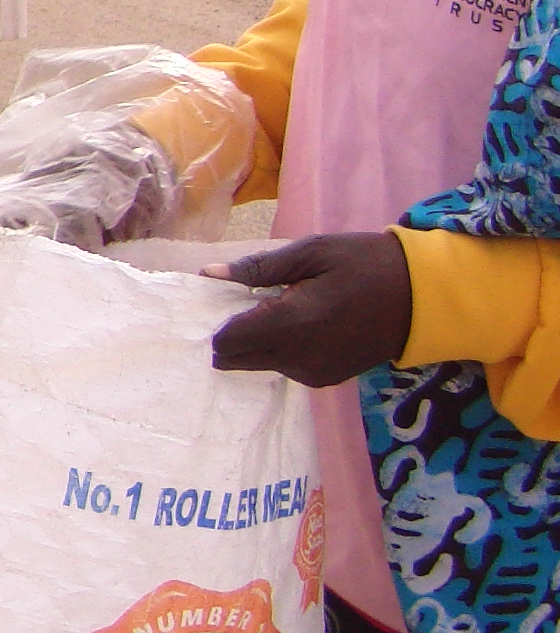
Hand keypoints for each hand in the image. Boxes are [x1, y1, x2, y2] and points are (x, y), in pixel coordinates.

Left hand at [209, 234, 412, 384]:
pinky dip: (279, 349)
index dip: (217, 320)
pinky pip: (284, 368)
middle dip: (230, 334)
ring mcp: (313, 374)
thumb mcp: (311, 252)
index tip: (223, 298)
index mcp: (291, 324)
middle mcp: (297, 358)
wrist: (423, 297)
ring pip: (258, 365)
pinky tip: (299, 323)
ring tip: (278, 307)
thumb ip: (257, 268)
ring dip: (256, 342)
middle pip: (235, 359)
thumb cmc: (365, 264)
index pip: (226, 341)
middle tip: (244, 303)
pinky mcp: (326, 379)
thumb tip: (208, 275)